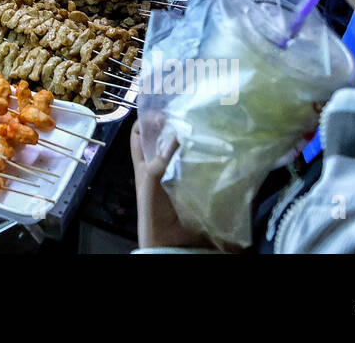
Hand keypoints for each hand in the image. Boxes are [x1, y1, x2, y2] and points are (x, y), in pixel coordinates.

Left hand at [130, 121, 209, 248]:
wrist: (169, 240)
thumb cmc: (153, 210)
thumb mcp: (150, 181)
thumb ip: (159, 160)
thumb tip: (177, 136)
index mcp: (143, 162)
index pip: (139, 132)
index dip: (147, 120)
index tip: (163, 113)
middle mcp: (159, 165)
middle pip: (163, 138)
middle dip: (174, 127)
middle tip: (191, 118)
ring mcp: (176, 174)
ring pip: (182, 150)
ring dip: (191, 142)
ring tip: (206, 131)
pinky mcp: (191, 183)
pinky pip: (198, 166)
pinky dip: (204, 158)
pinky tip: (215, 151)